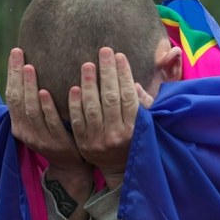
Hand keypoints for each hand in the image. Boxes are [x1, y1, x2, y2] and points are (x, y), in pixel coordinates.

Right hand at [5, 48, 87, 173]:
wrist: (70, 166)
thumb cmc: (55, 136)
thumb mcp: (39, 121)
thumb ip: (34, 101)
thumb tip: (34, 68)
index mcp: (18, 125)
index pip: (11, 95)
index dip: (12, 73)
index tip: (15, 52)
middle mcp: (25, 132)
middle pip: (18, 100)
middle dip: (17, 76)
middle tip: (20, 55)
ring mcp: (40, 139)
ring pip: (31, 111)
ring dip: (29, 88)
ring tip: (30, 68)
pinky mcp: (57, 144)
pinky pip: (51, 123)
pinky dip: (47, 107)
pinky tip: (47, 91)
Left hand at [69, 48, 139, 189]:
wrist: (120, 168)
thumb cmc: (134, 138)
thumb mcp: (146, 121)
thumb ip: (143, 102)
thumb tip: (132, 82)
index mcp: (135, 127)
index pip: (128, 95)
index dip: (123, 74)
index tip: (119, 55)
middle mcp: (118, 134)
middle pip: (111, 98)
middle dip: (107, 72)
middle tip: (104, 51)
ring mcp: (99, 140)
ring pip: (92, 108)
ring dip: (89, 84)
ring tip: (87, 64)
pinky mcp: (84, 144)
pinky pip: (78, 121)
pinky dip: (75, 104)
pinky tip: (74, 87)